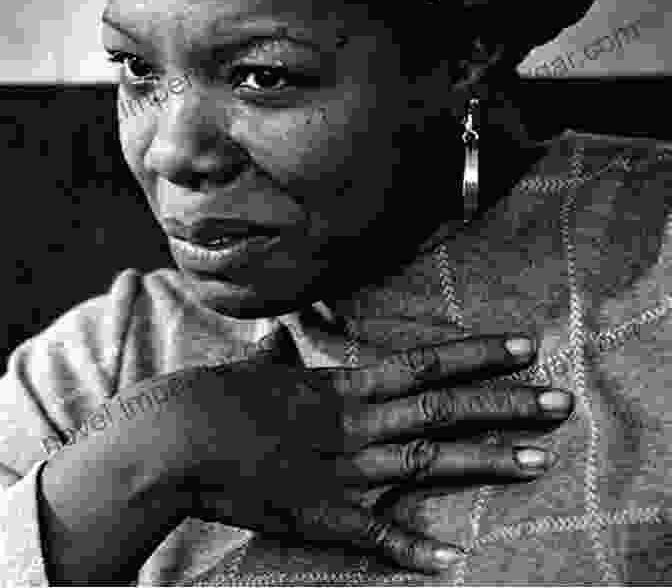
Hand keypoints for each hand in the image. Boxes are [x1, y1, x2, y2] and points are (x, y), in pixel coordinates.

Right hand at [169, 335, 572, 574]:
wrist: (176, 438)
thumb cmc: (212, 397)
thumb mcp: (254, 368)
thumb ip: (277, 352)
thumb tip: (279, 332)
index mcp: (340, 387)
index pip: (423, 365)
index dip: (476, 356)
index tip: (524, 346)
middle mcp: (353, 422)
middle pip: (441, 410)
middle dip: (503, 404)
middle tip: (561, 399)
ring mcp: (341, 469)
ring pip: (426, 463)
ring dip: (486, 463)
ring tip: (540, 460)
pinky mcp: (320, 514)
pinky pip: (375, 535)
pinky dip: (413, 548)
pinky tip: (455, 560)